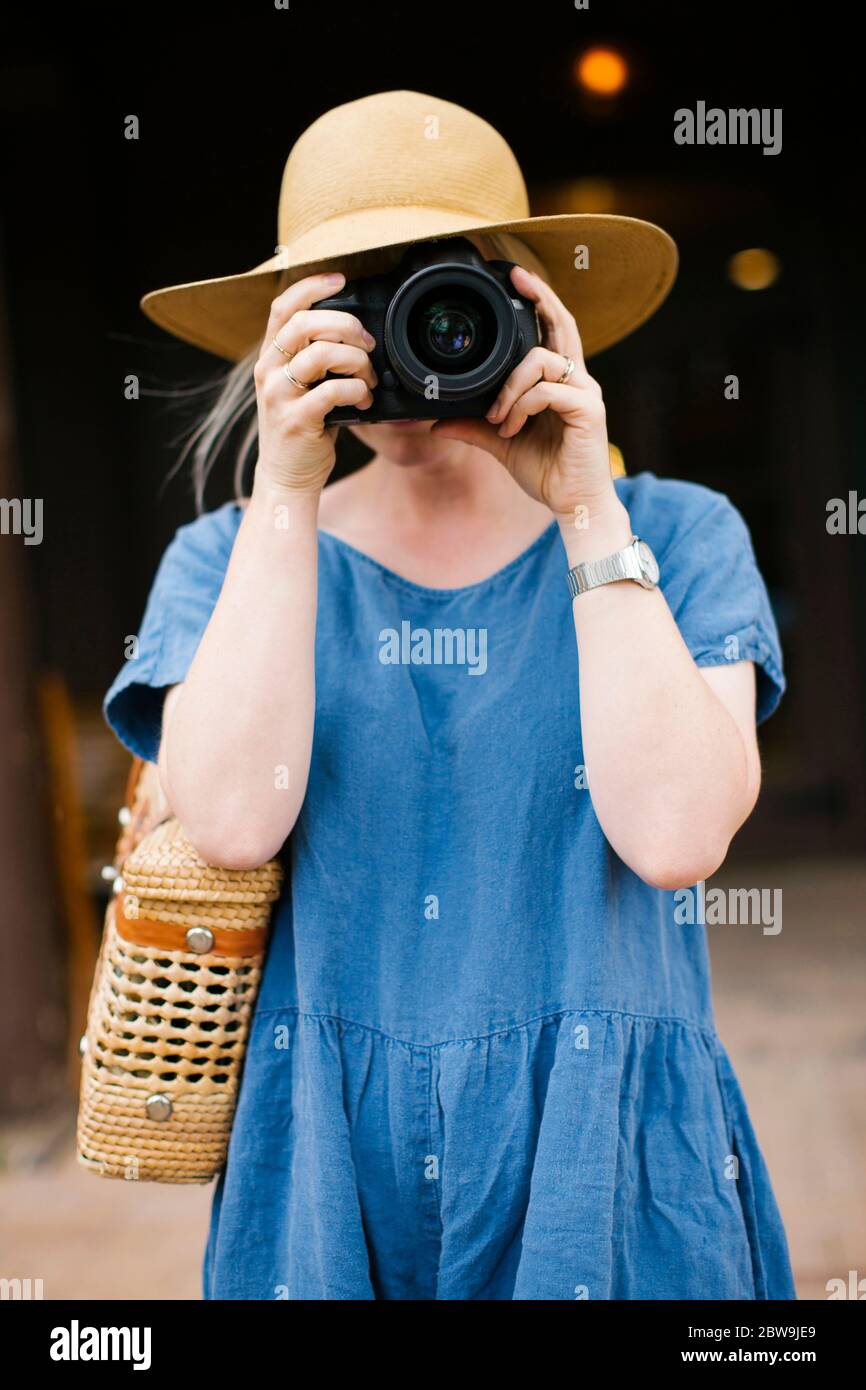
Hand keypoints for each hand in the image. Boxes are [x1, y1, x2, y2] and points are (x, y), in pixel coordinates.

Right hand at [253, 272, 376, 494]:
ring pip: (321, 354)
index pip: (283, 306)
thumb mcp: (300, 387)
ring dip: (356, 361)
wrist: (286, 477)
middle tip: (367, 343)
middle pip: (306, 323)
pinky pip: (333, 391)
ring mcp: (279, 396)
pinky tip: (363, 401)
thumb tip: (354, 332)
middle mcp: (268, 371)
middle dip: (346, 325)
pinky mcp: (296, 420)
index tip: (341, 279)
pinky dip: (357, 391)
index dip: (311, 286)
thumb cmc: (302, 428)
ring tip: (368, 379)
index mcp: (270, 358)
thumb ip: (314, 358)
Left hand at [431, 266, 619, 524]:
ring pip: (543, 361)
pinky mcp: (589, 411)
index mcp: (561, 384)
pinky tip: (510, 428)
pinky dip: (521, 405)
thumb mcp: (502, 445)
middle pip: (563, 325)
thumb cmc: (547, 473)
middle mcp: (578, 382)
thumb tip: (438, 421)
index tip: (517, 279)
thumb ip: (475, 428)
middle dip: (541, 298)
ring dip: (510, 386)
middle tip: (517, 279)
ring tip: (497, 418)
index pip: (555, 332)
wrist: (573, 505)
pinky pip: (547, 391)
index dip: (541, 302)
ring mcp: (586, 394)